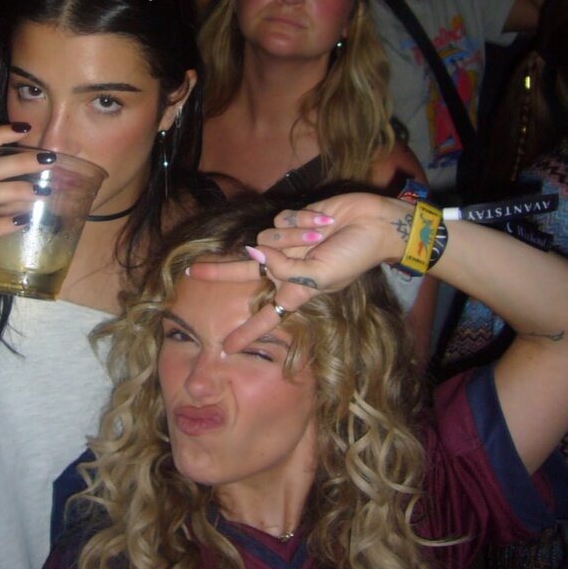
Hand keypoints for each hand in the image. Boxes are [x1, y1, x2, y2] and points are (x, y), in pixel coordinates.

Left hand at [188, 193, 411, 352]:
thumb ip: (286, 269)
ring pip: (267, 240)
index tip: (228, 348)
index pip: (267, 315)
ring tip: (321, 235)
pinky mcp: (293, 222)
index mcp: (297, 289)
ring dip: (293, 237)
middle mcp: (288, 267)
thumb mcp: (320, 275)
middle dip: (220, 271)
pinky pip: (281, 221)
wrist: (375, 225)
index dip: (248, 332)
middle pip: (246, 271)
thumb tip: (256, 254)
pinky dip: (300, 221)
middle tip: (193, 271)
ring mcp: (289, 244)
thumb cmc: (354, 257)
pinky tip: (322, 221)